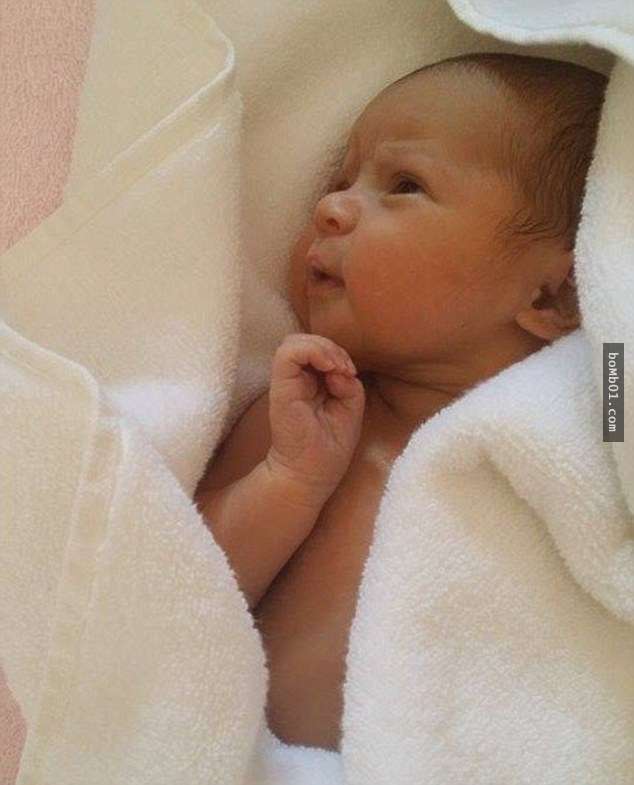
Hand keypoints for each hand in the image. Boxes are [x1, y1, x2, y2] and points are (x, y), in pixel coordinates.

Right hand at [267, 332, 365, 497]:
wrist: (310, 473)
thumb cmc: (329, 447)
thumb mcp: (350, 407)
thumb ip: (346, 381)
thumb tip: (336, 367)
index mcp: (310, 384)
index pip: (317, 350)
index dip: (337, 353)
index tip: (350, 374)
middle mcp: (295, 380)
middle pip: (306, 341)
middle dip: (331, 347)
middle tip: (345, 370)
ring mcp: (286, 382)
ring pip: (295, 340)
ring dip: (323, 347)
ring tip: (336, 368)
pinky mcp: (281, 387)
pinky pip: (289, 352)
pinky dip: (313, 351)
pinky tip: (329, 368)